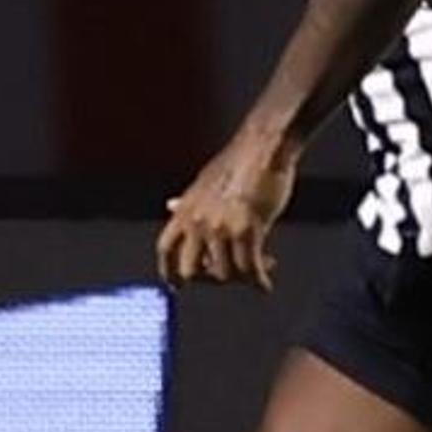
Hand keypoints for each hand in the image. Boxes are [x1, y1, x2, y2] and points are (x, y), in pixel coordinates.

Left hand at [158, 129, 299, 290]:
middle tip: (229, 277)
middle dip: (210, 280)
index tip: (176, 286)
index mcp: (185, 209)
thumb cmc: (239, 161)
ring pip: (225, 274)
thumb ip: (188, 202)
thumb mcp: (204, 181)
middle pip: (191, 271)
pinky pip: (249, 269)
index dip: (168, 271)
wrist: (264, 146)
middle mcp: (197, 221)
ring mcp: (220, 227)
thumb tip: (170, 206)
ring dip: (242, 277)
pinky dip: (259, 281)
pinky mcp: (246, 229)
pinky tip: (266, 284)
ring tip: (261, 266)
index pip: (166, 249)